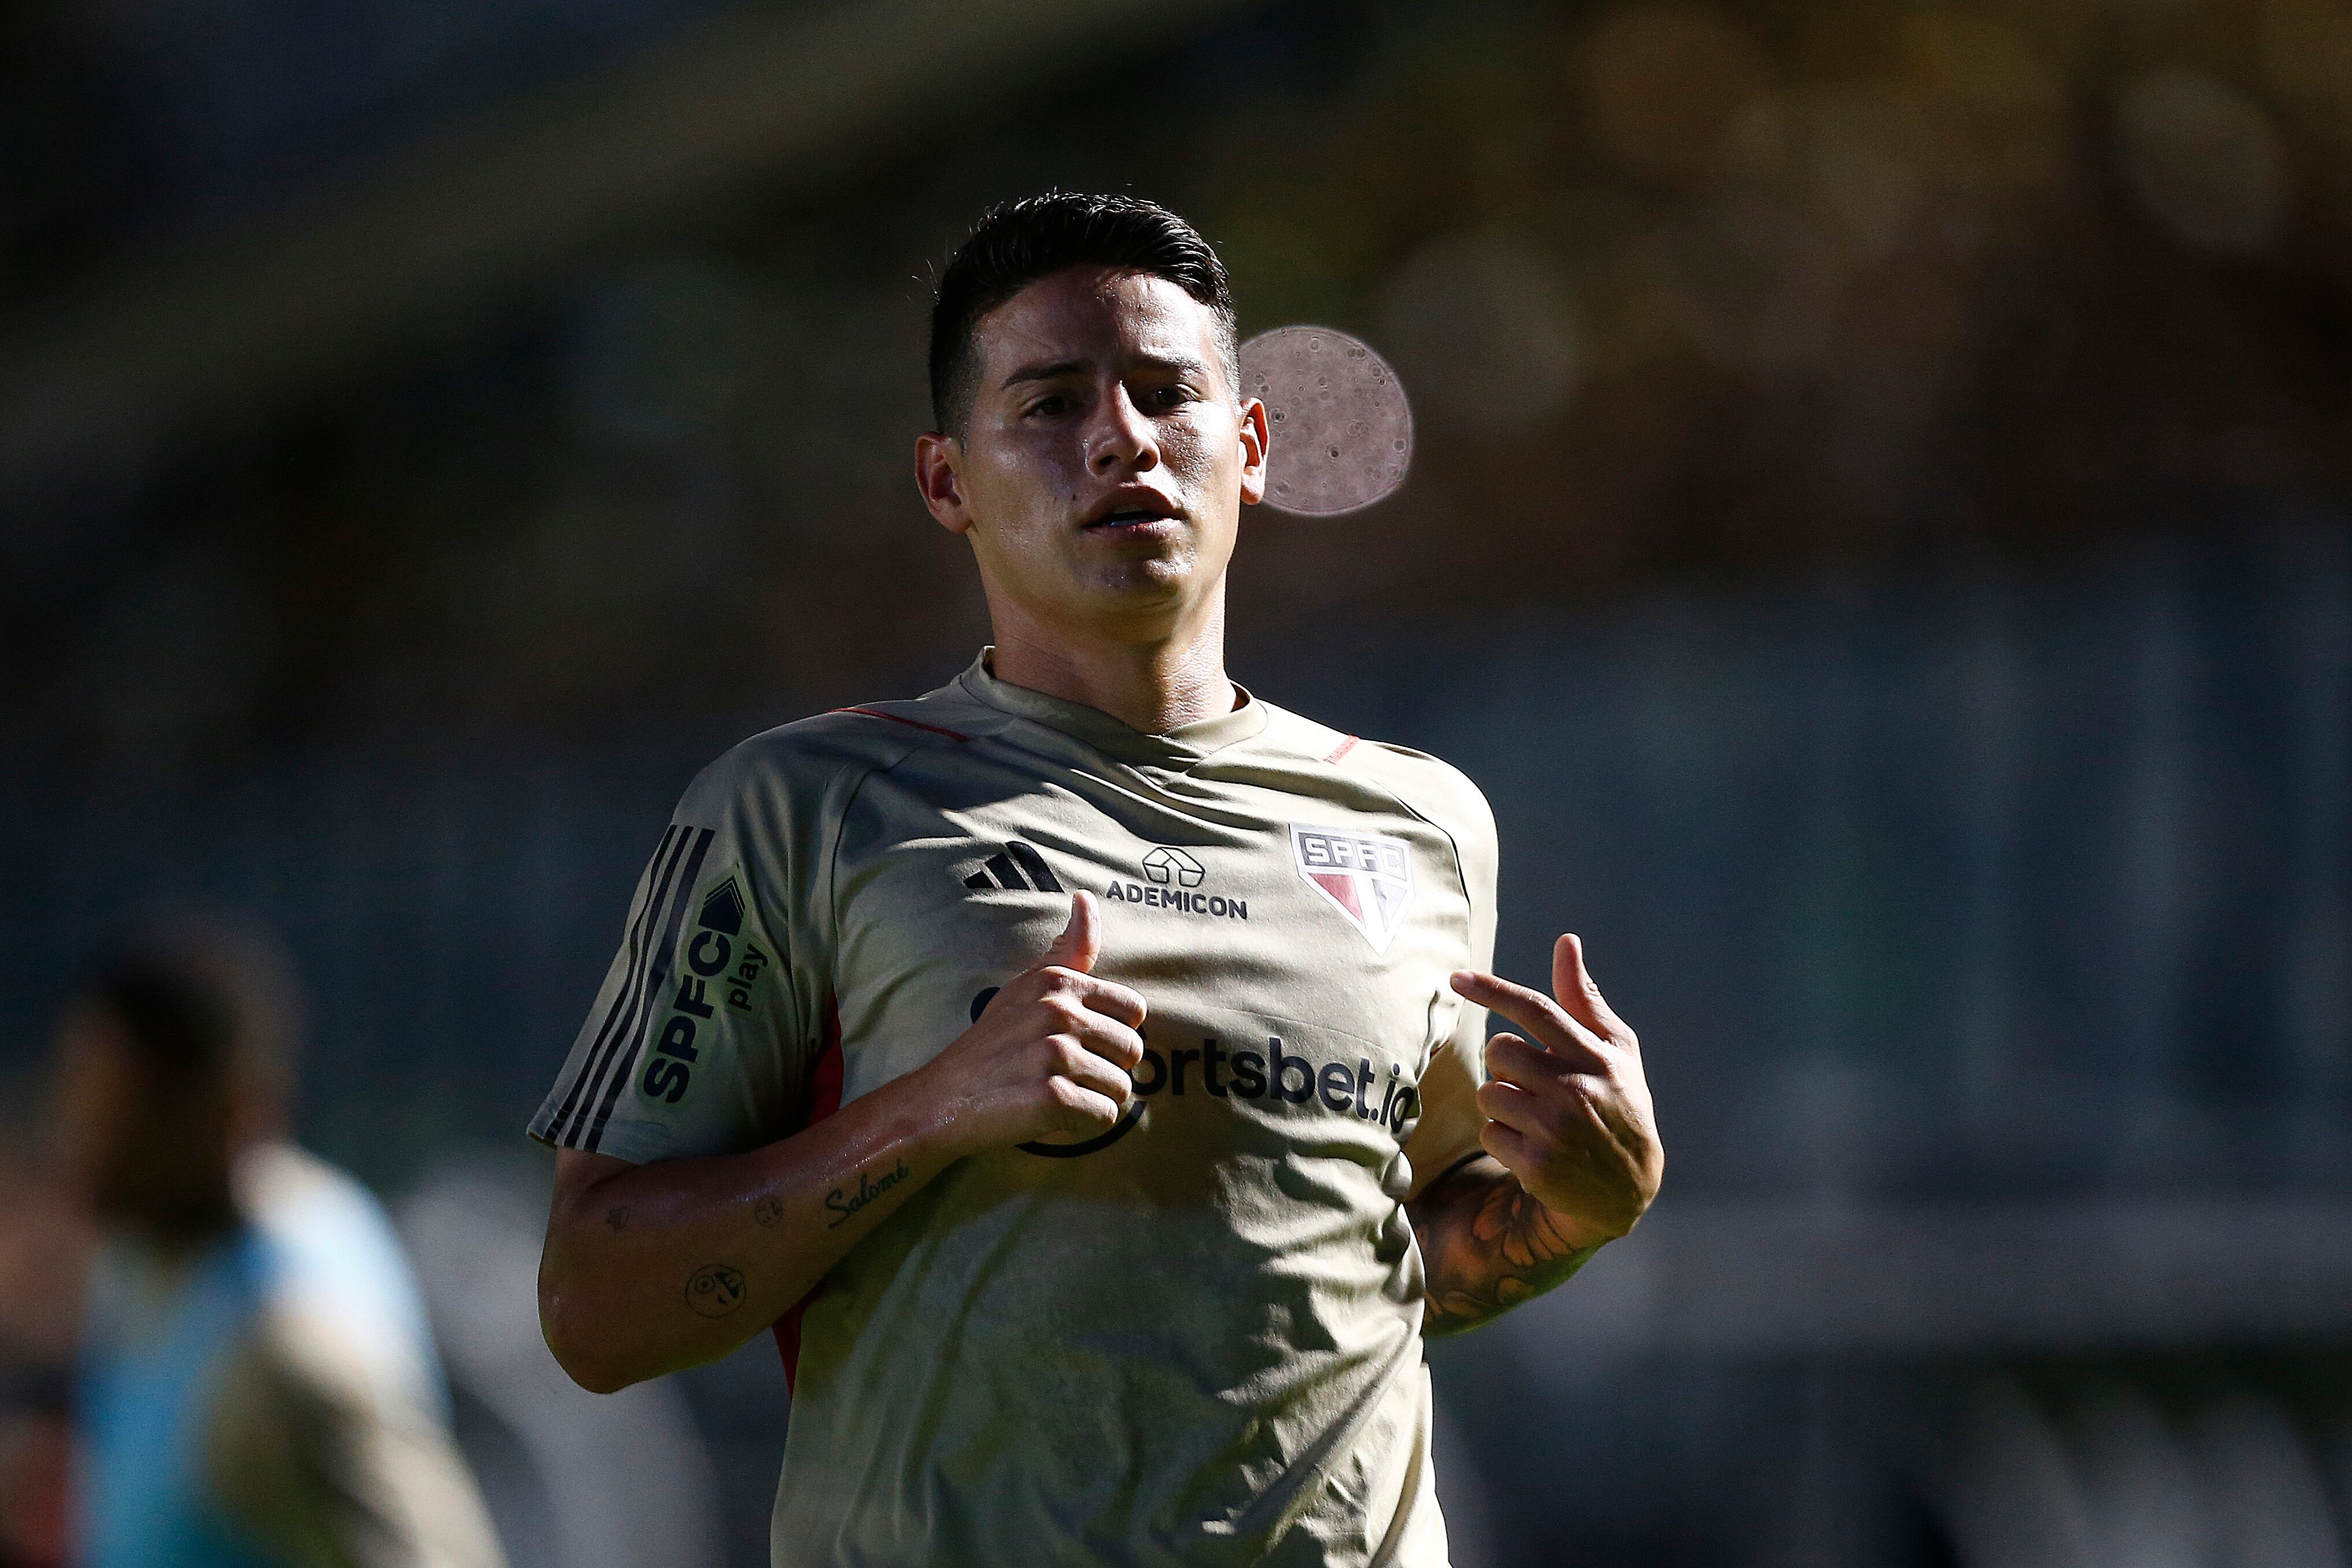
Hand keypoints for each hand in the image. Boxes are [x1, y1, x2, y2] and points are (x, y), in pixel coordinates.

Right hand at [915, 892, 1147, 1153]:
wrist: (943, 1098)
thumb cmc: (993, 1044)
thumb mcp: (1026, 987)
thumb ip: (1067, 949)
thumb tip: (1085, 898)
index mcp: (1058, 983)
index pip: (1133, 1011)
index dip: (1113, 1034)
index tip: (1081, 1043)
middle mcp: (1059, 1013)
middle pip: (1132, 1051)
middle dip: (1108, 1070)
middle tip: (1066, 1076)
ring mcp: (1056, 1055)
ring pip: (1122, 1087)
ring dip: (1097, 1099)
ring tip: (1057, 1094)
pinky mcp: (1053, 1097)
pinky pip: (1104, 1116)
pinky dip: (1085, 1125)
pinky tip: (1054, 1116)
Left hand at [1449, 935, 1660, 1249]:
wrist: (1628, 1188)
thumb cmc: (1617, 1103)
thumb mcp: (1616, 1051)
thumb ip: (1584, 999)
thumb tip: (1566, 941)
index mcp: (1596, 1055)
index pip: (1536, 1010)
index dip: (1493, 990)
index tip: (1456, 978)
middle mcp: (1577, 1088)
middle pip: (1499, 1050)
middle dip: (1506, 1064)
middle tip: (1534, 1082)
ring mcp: (1556, 1128)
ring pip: (1489, 1093)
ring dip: (1503, 1104)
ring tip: (1538, 1118)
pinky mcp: (1537, 1164)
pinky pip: (1488, 1133)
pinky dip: (1503, 1139)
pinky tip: (1534, 1146)